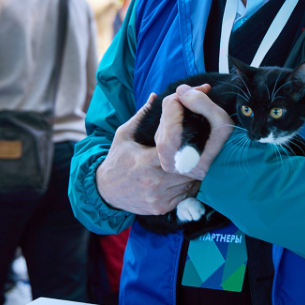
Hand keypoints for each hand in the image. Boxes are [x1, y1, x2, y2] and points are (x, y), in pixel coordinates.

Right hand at [96, 93, 199, 215]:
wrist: (104, 192)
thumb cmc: (117, 160)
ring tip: (194, 160)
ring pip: (189, 184)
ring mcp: (158, 197)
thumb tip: (157, 96)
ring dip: (194, 172)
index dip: (188, 143)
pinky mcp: (161, 208)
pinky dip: (188, 186)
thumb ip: (142, 116)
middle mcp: (153, 181)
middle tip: (201, 147)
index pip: (175, 151)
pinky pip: (185, 196)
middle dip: (195, 158)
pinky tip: (185, 176)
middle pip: (187, 169)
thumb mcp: (124, 135)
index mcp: (145, 161)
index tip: (193, 136)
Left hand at [156, 84, 233, 179]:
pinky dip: (178, 119)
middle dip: (184, 100)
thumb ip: (200, 102)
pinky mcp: (168, 157)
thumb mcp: (221, 121)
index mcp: (173, 147)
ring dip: (181, 109)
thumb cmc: (230, 147)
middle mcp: (165, 156)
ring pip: (165, 120)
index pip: (170, 106)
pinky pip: (167, 129)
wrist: (235, 171)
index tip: (205, 89)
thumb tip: (181, 90)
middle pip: (166, 113)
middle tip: (204, 93)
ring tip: (201, 105)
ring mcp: (165, 158)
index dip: (187, 92)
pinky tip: (193, 118)